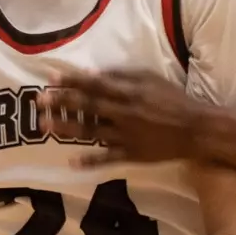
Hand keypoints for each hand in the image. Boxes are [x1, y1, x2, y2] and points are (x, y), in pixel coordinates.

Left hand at [46, 68, 202, 165]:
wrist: (195, 129)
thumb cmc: (173, 99)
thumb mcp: (151, 79)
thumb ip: (123, 75)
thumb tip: (95, 73)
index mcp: (129, 93)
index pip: (95, 84)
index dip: (72, 80)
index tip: (52, 78)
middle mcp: (124, 113)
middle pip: (87, 106)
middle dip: (62, 102)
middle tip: (39, 100)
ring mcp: (126, 136)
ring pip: (91, 131)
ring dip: (66, 128)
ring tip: (45, 125)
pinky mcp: (132, 154)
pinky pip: (107, 158)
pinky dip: (90, 160)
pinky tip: (72, 161)